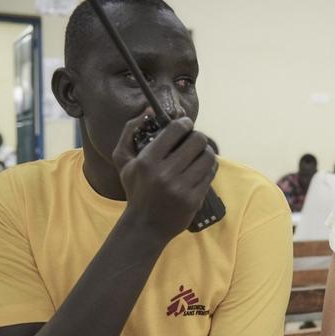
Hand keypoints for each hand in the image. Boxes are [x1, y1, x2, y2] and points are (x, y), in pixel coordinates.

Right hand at [113, 116, 216, 239]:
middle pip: (198, 141)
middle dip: (198, 138)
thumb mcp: (124, 161)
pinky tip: (201, 170)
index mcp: (148, 160)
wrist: (145, 226)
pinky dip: (208, 169)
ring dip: (206, 153)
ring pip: (208, 157)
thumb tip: (148, 109)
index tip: (185, 126)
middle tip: (194, 142)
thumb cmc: (135, 190)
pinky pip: (210, 174)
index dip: (185, 123)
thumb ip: (131, 131)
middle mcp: (165, 173)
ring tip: (199, 155)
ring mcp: (181, 187)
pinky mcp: (193, 199)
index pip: (177, 129)